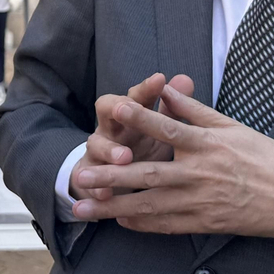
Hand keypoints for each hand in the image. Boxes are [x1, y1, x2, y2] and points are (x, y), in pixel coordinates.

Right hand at [69, 73, 193, 200]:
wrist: (111, 175)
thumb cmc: (141, 144)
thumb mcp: (158, 128)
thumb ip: (170, 106)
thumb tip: (185, 79)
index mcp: (130, 114)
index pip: (136, 94)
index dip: (146, 87)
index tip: (160, 79)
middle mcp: (111, 127)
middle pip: (106, 108)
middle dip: (115, 107)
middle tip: (124, 108)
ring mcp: (98, 150)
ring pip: (96, 143)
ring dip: (108, 149)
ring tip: (124, 157)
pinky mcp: (89, 174)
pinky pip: (89, 179)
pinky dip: (97, 187)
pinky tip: (105, 194)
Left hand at [69, 83, 273, 240]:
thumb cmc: (266, 158)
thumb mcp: (234, 127)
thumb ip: (196, 110)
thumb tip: (169, 88)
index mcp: (207, 145)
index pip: (167, 128)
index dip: (139, 116)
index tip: (112, 107)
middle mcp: (200, 174)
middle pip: (148, 174)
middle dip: (110, 176)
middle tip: (79, 176)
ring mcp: (200, 202)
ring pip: (149, 206)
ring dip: (113, 207)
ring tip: (83, 208)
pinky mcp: (203, 223)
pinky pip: (165, 225)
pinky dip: (140, 224)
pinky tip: (117, 221)